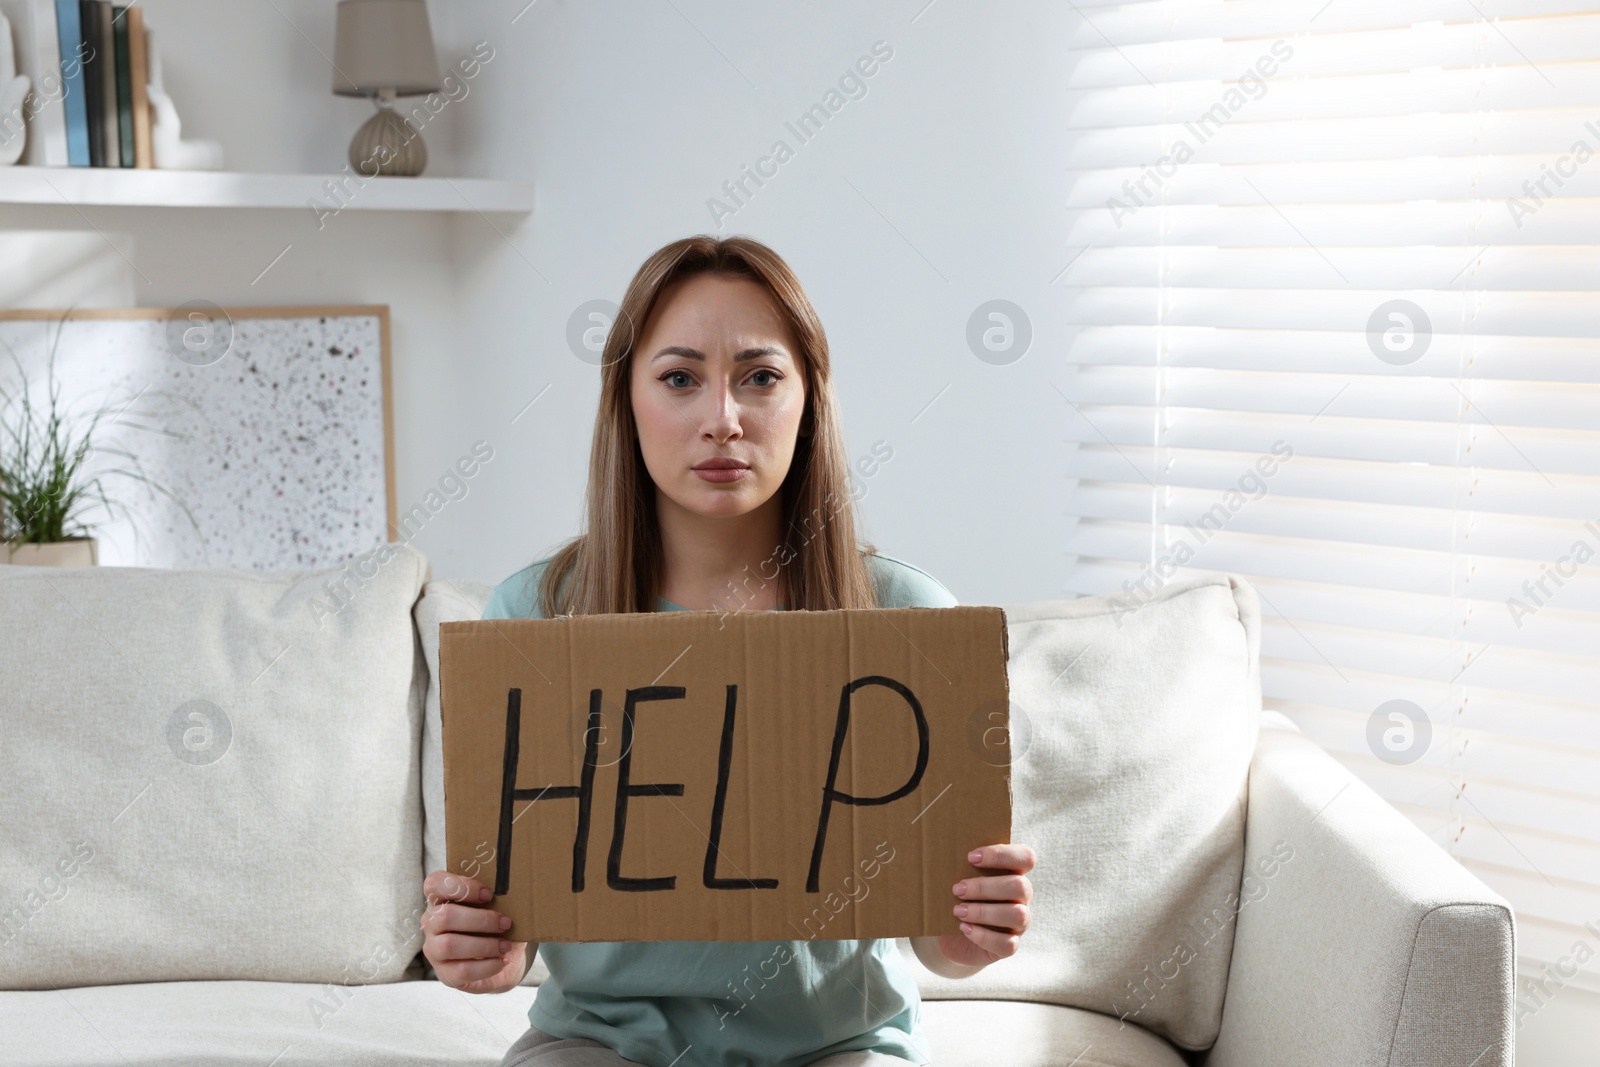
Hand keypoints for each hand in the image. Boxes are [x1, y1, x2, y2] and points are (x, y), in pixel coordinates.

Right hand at [421, 870, 530, 993]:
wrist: (504, 957)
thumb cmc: (497, 924)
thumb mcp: (499, 906)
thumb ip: (498, 896)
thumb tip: (514, 894)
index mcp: (441, 899)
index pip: (434, 884)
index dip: (460, 887)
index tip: (489, 894)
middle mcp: (431, 923)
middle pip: (444, 917)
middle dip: (481, 920)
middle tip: (505, 923)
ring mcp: (434, 950)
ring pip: (449, 945)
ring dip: (484, 945)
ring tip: (505, 946)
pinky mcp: (445, 974)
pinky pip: (461, 971)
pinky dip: (487, 966)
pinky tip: (502, 961)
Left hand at [938, 843, 1034, 970]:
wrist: (950, 935)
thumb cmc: (956, 898)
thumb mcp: (957, 879)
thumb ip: (958, 865)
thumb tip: (940, 852)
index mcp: (1014, 873)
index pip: (1025, 857)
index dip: (1002, 854)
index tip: (971, 857)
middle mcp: (1022, 897)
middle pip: (1020, 886)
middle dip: (985, 887)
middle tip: (957, 889)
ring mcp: (1020, 923)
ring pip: (1017, 915)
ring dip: (984, 911)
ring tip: (958, 911)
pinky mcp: (1010, 946)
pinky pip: (1008, 944)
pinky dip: (984, 936)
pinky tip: (964, 928)